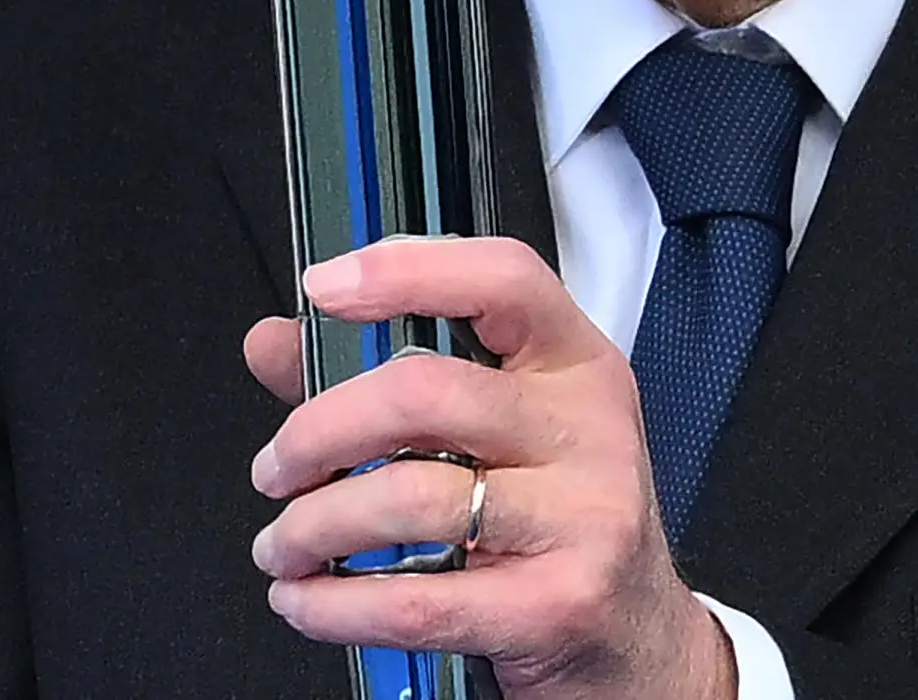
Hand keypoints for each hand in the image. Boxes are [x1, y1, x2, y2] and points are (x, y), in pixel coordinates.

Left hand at [245, 236, 734, 699]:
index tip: (326, 286)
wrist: (641, 647)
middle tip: (278, 464)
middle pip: (428, 393)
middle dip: (322, 429)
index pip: (500, 279)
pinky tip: (305, 600)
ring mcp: (581, 518)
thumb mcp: (504, 434)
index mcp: (575, 363)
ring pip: (411, 498)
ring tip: (284, 542)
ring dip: (315, 525)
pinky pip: (418, 602)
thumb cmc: (564, 523)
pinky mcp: (556, 606)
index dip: (407, 271)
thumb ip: (387, 378)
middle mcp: (586, 428)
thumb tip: (276, 344)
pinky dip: (337, 605)